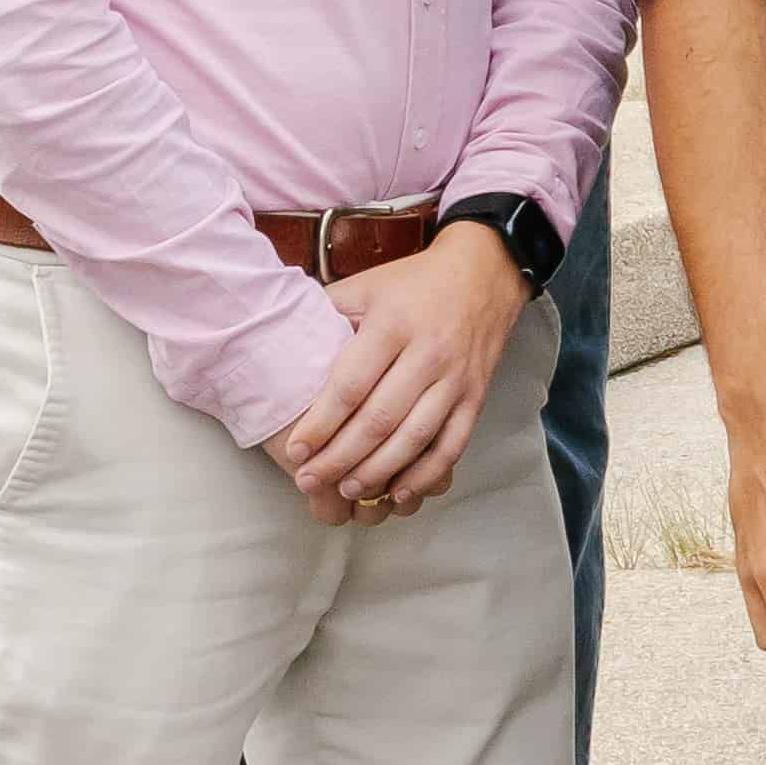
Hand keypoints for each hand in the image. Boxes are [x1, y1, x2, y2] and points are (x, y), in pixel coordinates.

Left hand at [265, 231, 526, 518]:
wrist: (485, 273)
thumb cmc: (413, 283)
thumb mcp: (365, 286)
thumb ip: (327, 314)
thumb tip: (281, 340)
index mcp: (393, 325)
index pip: (351, 385)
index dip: (321, 423)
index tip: (296, 449)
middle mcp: (428, 353)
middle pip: (380, 419)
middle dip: (341, 457)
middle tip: (310, 480)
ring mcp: (456, 378)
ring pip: (416, 437)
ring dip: (379, 470)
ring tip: (348, 489)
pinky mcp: (476, 395)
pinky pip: (452, 443)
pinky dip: (427, 473)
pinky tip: (400, 491)